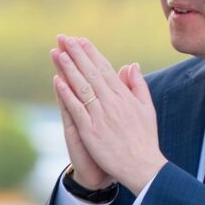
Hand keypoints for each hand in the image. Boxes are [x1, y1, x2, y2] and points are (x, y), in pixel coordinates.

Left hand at [51, 35, 166, 194]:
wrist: (143, 166)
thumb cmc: (145, 140)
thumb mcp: (147, 109)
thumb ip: (138, 86)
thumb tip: (131, 65)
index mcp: (124, 97)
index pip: (105, 70)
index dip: (92, 54)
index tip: (81, 40)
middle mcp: (112, 103)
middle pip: (91, 73)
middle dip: (77, 54)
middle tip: (64, 38)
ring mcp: (100, 116)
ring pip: (82, 87)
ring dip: (69, 69)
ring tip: (57, 52)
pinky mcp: (91, 131)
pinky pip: (76, 109)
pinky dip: (67, 94)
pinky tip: (57, 81)